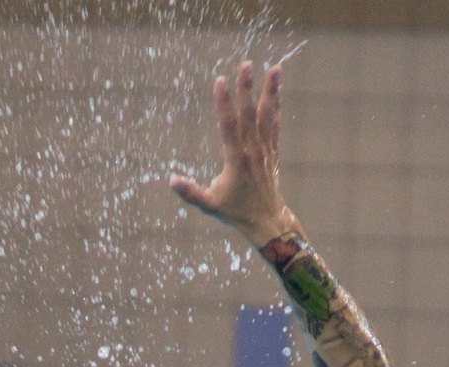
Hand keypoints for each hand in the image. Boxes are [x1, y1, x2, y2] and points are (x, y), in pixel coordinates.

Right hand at [170, 61, 294, 245]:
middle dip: (247, 88)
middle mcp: (253, 150)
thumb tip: (171, 180)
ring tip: (275, 68)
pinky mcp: (271, 152)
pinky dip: (275, 107)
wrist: (267, 220)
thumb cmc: (235, 212)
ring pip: (267, 115)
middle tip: (246, 64)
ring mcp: (265, 150)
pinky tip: (276, 91)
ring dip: (270, 91)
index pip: (229, 125)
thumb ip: (190, 192)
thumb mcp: (209, 205)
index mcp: (236, 159)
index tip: (221, 81)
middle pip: (249, 114)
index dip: (224, 103)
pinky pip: (274, 125)